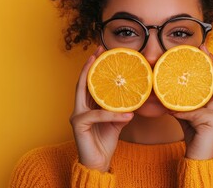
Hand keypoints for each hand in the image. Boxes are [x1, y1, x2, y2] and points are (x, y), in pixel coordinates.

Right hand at [70, 46, 133, 171]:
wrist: (98, 163)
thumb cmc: (105, 141)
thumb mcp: (116, 122)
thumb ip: (121, 109)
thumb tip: (135, 99)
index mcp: (87, 106)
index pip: (89, 83)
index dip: (93, 67)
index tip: (101, 52)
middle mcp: (79, 108)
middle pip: (82, 82)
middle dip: (90, 64)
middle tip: (99, 50)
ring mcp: (77, 116)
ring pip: (86, 93)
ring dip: (95, 78)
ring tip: (103, 66)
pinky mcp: (78, 125)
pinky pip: (97, 115)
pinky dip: (111, 114)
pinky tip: (126, 114)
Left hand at [171, 45, 212, 159]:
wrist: (198, 160)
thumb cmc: (194, 138)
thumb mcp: (186, 117)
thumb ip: (181, 105)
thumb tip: (164, 94)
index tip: (203, 50)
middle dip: (212, 64)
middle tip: (202, 49)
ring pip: (209, 96)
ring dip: (195, 87)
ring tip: (186, 71)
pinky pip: (196, 113)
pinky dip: (183, 112)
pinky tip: (172, 110)